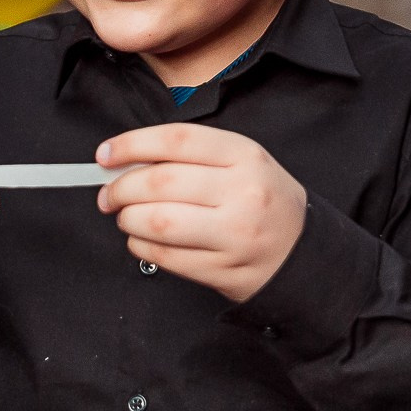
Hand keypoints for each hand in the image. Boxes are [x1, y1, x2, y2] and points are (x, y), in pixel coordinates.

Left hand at [95, 125, 305, 302]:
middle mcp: (242, 193)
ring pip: (157, 222)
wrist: (303, 254)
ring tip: (126, 217)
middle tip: (109, 193)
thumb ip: (191, 157)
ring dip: (128, 219)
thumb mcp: (243, 163)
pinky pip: (164, 257)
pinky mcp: (222, 270)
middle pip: (160, 182)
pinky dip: (140, 246)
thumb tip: (128, 160)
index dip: (131, 145)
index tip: (106, 154)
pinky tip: (141, 239)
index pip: (176, 140)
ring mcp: (233, 235)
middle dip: (121, 188)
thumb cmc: (265, 202)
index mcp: (245, 157)